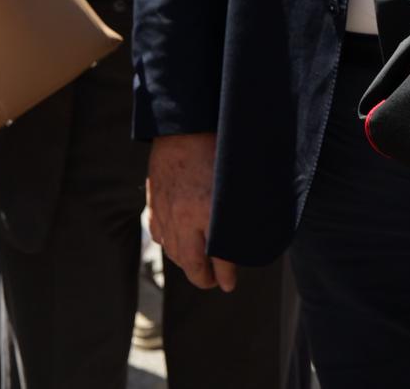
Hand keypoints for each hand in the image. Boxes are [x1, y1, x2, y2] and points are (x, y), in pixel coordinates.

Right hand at [147, 132, 236, 292]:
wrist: (182, 125)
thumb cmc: (218, 145)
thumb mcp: (238, 178)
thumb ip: (242, 207)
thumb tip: (256, 226)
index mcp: (207, 211)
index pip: (218, 256)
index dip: (225, 275)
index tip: (230, 284)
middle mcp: (183, 217)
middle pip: (191, 263)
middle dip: (204, 277)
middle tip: (214, 282)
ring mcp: (165, 212)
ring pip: (173, 251)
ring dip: (186, 263)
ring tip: (198, 268)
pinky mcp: (154, 203)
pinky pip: (159, 234)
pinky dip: (169, 245)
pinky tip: (177, 246)